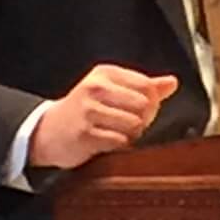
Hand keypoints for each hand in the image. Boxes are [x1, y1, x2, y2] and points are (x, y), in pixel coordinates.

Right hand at [28, 65, 179, 169]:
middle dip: (144, 119)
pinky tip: (109, 143)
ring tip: (118, 133)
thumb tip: (172, 82)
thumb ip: (144, 86)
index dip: (152, 102)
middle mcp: (96, 88)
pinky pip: (120, 141)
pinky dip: (120, 145)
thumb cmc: (84, 110)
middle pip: (144, 105)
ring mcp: (88, 111)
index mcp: (105, 74)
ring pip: (134, 124)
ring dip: (132, 134)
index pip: (147, 85)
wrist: (47, 131)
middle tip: (130, 124)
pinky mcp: (85, 134)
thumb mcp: (111, 90)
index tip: (140, 110)